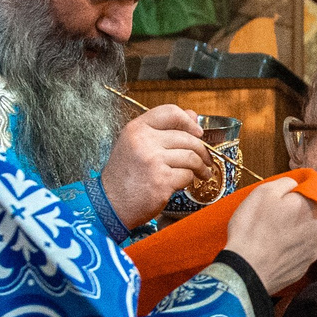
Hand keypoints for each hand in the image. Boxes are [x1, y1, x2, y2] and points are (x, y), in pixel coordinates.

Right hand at [100, 104, 210, 232]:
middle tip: (206, 160)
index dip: (188, 121)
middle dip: (201, 150)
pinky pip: (187, 175)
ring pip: (191, 157)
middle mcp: (143, 141)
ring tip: (202, 173)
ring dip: (201, 167)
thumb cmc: (124, 176)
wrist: (111, 204)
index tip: (198, 132)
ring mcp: (153, 160)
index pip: (170, 112)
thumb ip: (161, 129)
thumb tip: (192, 116)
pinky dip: (188, 181)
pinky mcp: (161, 180)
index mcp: (136, 129)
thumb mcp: (135, 145)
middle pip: (187, 137)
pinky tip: (183, 184)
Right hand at [224, 178, 316, 291]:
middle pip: (308, 215)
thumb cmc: (253, 227)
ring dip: (292, 234)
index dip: (294, 195)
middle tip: (271, 220)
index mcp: (311, 207)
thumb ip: (285, 183)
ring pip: (304, 235)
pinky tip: (273, 253)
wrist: (246, 269)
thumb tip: (294, 185)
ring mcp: (313, 251)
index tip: (278, 201)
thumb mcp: (264, 192)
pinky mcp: (305, 269)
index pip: (311, 193)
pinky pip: (298, 253)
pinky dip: (288, 251)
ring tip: (270, 239)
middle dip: (294, 215)